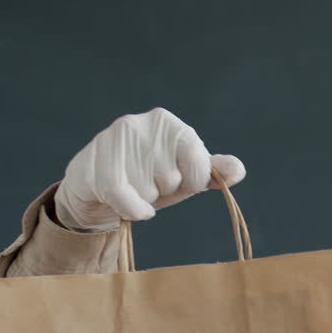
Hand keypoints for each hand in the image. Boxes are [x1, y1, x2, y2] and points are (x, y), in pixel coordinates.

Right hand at [54, 107, 245, 231]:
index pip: (199, 162)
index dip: (192, 181)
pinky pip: (123, 196)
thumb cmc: (147, 180)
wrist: (97, 191)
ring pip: (148, 190)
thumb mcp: (185, 176)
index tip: (178, 180)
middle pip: (172, 178)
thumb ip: (214, 172)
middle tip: (147, 184)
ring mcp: (113, 139)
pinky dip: (131, 209)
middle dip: (163, 191)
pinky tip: (129, 206)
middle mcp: (140, 123)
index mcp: (168, 123)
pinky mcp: (94, 161)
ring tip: (132, 188)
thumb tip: (238, 170)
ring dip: (144, 200)